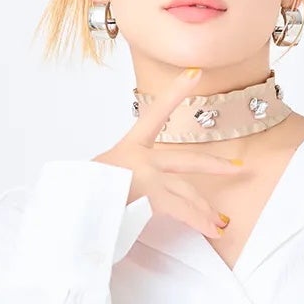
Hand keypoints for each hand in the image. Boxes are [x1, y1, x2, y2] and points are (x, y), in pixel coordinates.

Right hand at [92, 67, 242, 238]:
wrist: (66, 205)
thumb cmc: (77, 195)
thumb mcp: (97, 179)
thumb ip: (118, 181)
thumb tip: (127, 193)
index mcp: (126, 149)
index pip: (154, 114)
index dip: (176, 92)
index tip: (195, 73)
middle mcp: (140, 158)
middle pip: (186, 160)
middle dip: (214, 165)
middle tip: (237, 166)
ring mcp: (147, 176)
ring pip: (186, 192)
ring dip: (206, 209)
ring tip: (220, 222)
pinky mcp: (151, 195)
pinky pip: (183, 211)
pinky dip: (200, 222)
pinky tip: (213, 230)